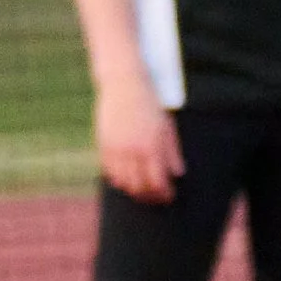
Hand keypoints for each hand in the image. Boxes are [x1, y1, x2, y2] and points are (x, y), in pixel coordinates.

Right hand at [96, 81, 182, 203]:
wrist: (123, 83)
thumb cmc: (149, 104)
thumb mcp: (166, 126)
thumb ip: (172, 152)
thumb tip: (178, 174)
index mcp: (152, 147)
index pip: (158, 183)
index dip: (164, 194)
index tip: (168, 195)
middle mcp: (133, 150)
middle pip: (139, 187)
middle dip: (149, 196)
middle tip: (155, 197)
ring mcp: (116, 147)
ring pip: (122, 181)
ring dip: (132, 189)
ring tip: (140, 189)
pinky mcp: (103, 142)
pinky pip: (108, 169)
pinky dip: (117, 177)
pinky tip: (124, 177)